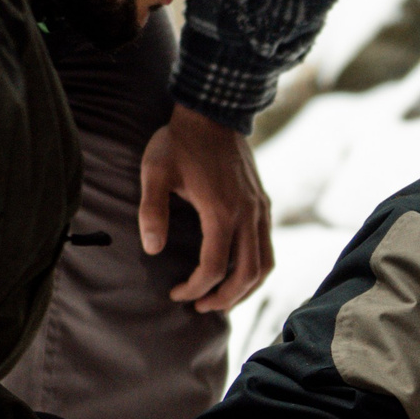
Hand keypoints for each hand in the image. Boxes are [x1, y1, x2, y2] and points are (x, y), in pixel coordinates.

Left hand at [139, 104, 271, 312]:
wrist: (214, 111)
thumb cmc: (180, 141)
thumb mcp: (155, 172)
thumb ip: (152, 212)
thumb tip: (152, 249)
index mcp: (221, 211)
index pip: (214, 267)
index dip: (196, 288)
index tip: (176, 294)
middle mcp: (247, 215)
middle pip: (246, 274)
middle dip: (224, 298)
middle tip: (200, 307)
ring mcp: (260, 210)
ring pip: (264, 265)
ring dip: (245, 289)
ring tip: (222, 299)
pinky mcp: (264, 205)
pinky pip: (267, 248)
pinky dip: (255, 270)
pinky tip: (236, 273)